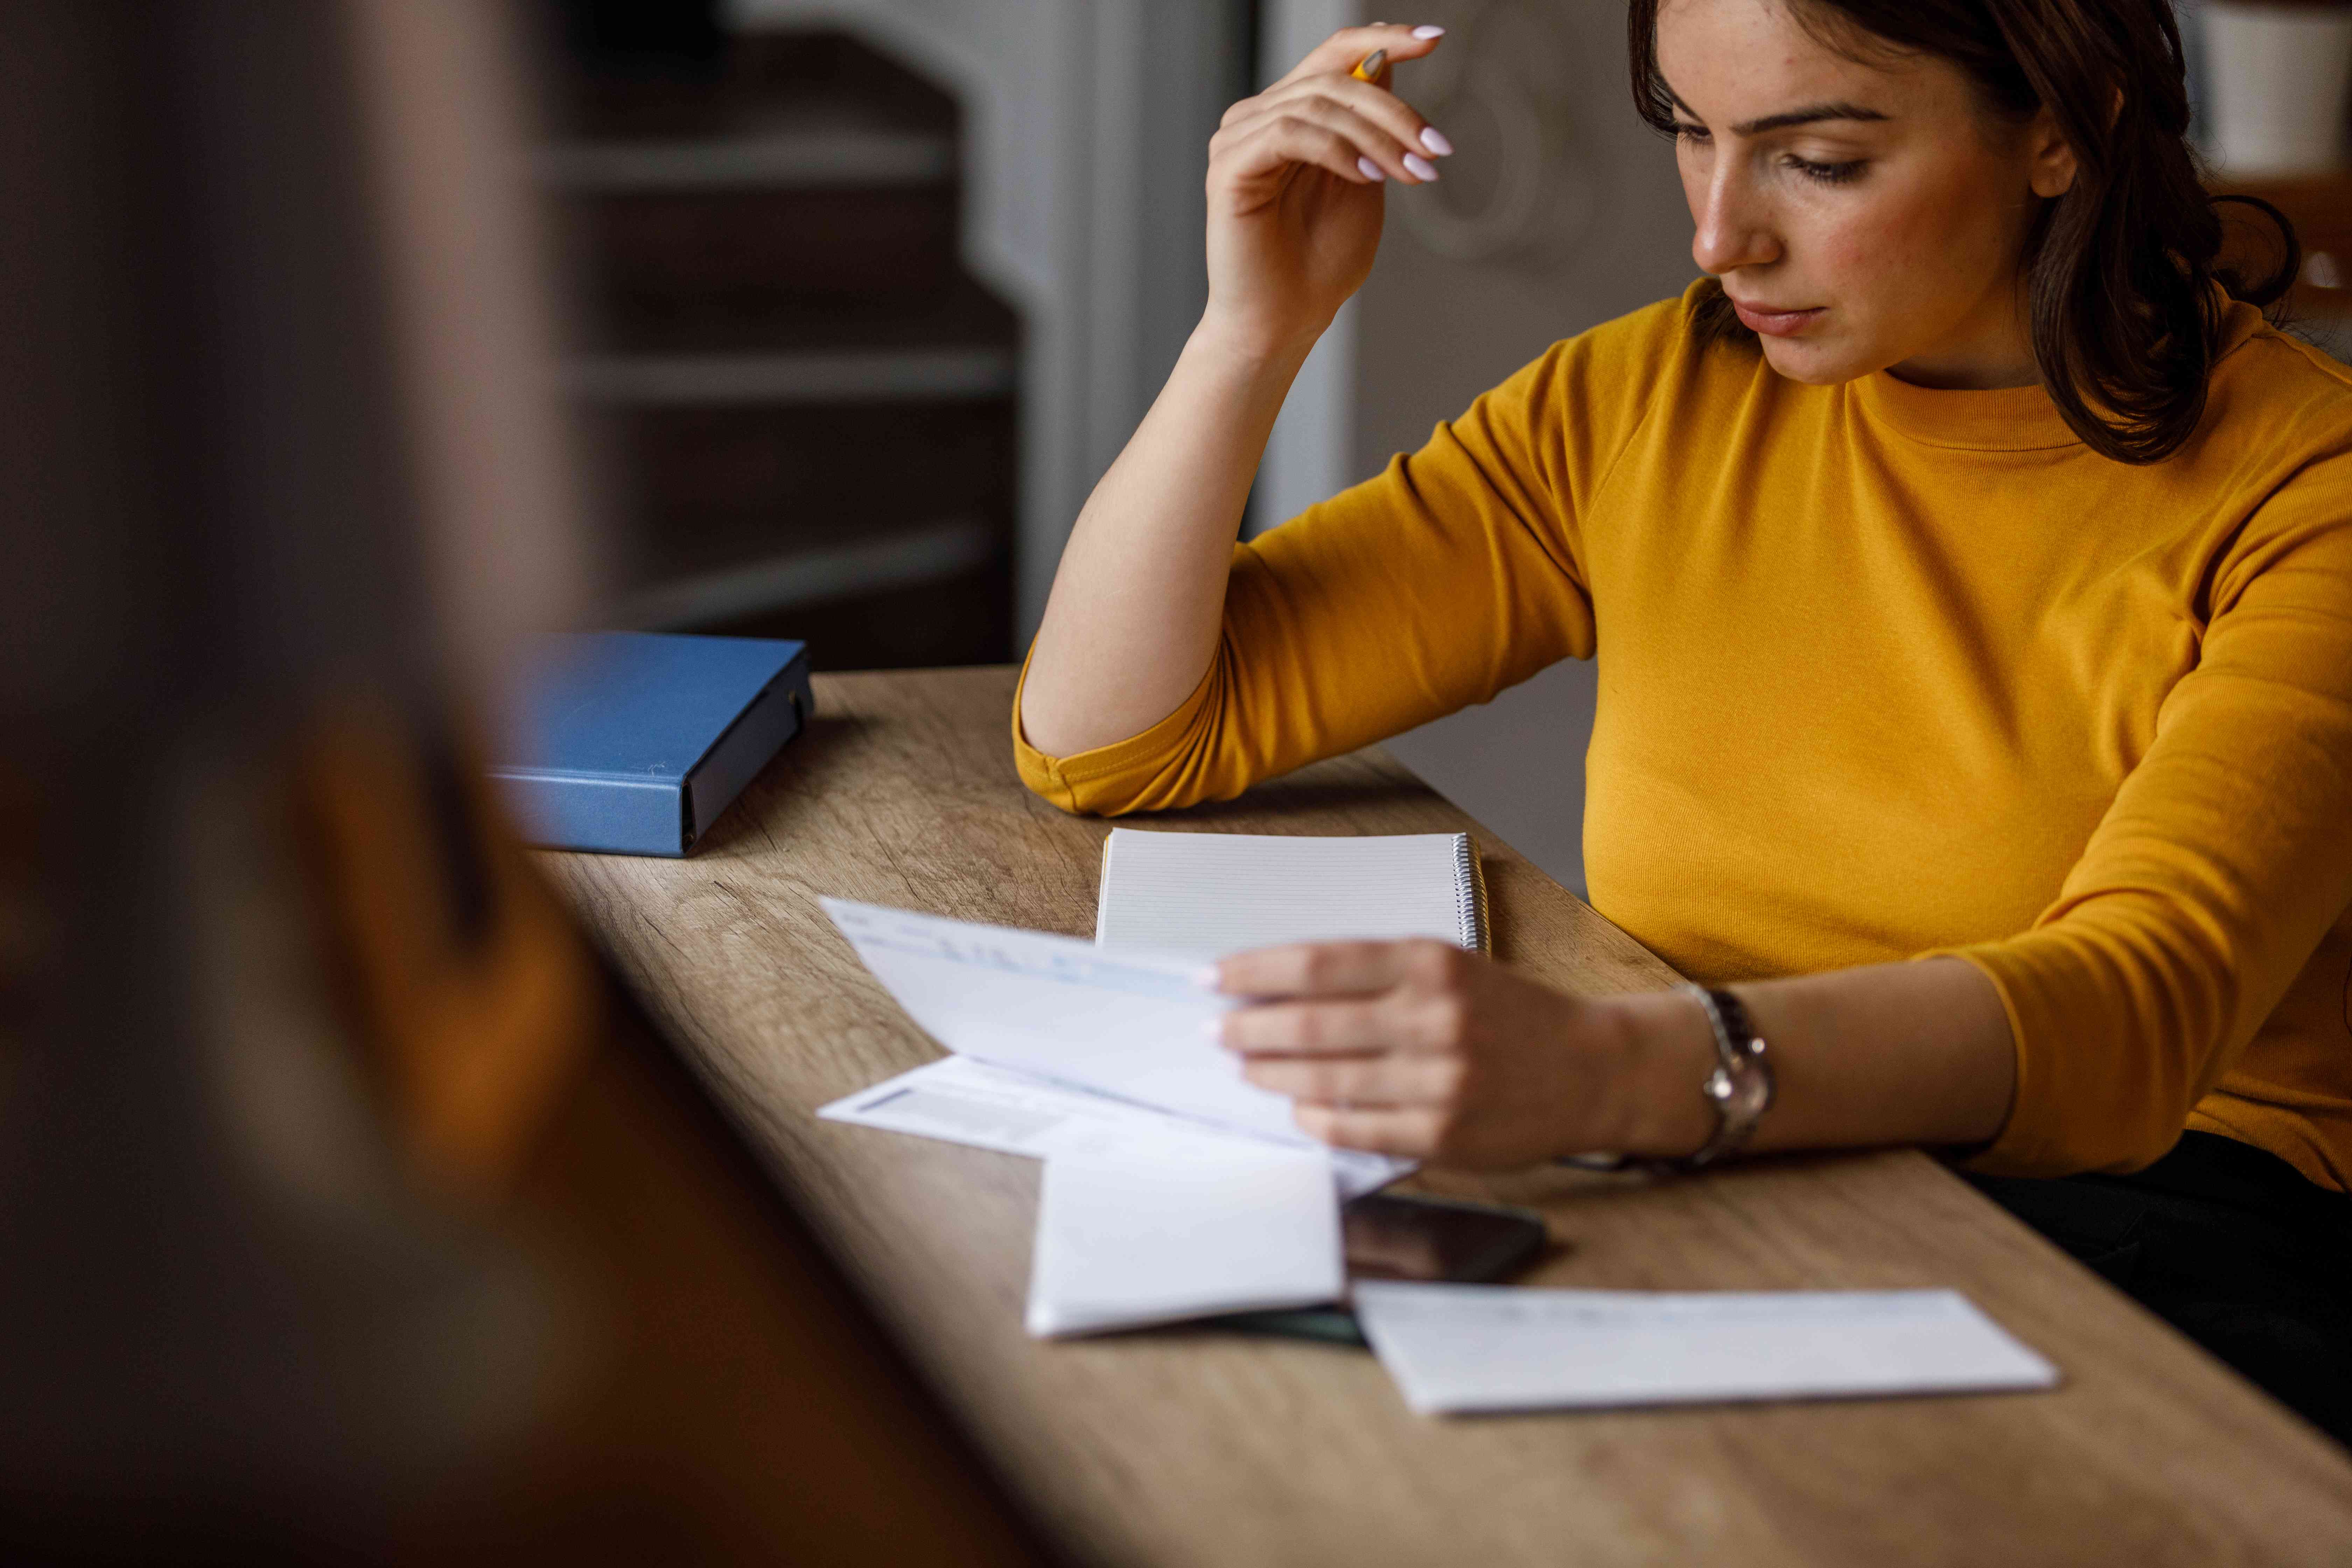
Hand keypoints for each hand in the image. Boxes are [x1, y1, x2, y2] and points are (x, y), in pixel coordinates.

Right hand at [1201, 24, 1451, 358]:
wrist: (1284, 322)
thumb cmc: (1321, 261)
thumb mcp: (1364, 178)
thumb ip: (1370, 125)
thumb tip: (1385, 62)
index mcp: (1289, 115)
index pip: (1334, 56)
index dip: (1382, 39)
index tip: (1433, 39)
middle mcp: (1258, 117)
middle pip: (1335, 78)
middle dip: (1396, 112)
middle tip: (1436, 151)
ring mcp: (1238, 139)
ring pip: (1318, 104)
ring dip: (1376, 137)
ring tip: (1411, 174)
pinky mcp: (1230, 166)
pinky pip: (1291, 132)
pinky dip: (1338, 149)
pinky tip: (1369, 176)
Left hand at [1211, 939, 1656, 1167]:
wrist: (1589, 1069)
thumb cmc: (1507, 1013)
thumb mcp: (1449, 967)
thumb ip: (1374, 974)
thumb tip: (1279, 988)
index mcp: (1430, 963)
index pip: (1317, 963)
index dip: (1254, 971)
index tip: (1212, 978)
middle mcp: (1434, 1018)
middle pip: (1310, 1023)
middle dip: (1249, 1027)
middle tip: (1217, 1029)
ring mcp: (1439, 1080)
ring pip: (1324, 1079)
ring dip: (1271, 1073)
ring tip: (1246, 1065)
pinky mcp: (1443, 1133)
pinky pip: (1354, 1128)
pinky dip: (1315, 1117)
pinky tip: (1296, 1107)